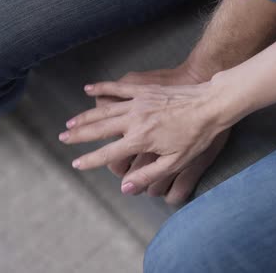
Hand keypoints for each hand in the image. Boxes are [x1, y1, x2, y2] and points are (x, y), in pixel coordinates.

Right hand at [60, 81, 230, 200]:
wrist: (212, 104)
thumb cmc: (197, 135)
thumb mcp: (176, 162)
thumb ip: (149, 175)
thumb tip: (125, 187)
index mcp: (140, 139)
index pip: (108, 153)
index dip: (89, 160)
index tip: (76, 163)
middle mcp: (134, 120)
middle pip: (98, 129)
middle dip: (78, 135)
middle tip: (62, 139)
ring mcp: (137, 102)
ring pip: (103, 110)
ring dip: (85, 116)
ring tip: (70, 122)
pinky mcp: (144, 89)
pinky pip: (117, 88)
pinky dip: (101, 87)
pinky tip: (87, 88)